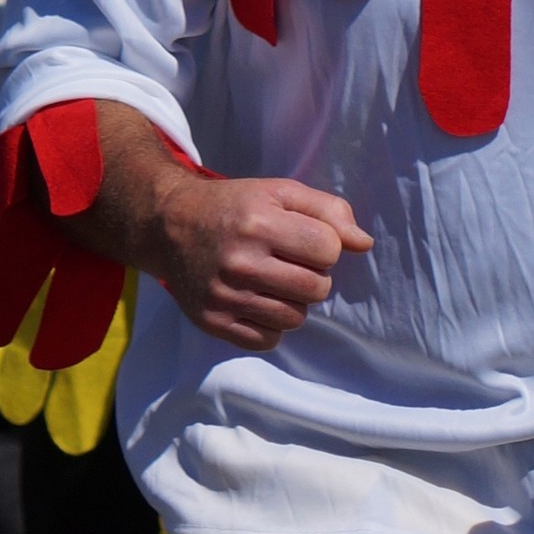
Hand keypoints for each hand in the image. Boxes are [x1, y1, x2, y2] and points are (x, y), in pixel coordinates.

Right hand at [145, 168, 370, 349]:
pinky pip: (268, 340)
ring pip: (295, 318)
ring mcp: (224, 296)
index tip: (302, 239)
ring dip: (293, 301)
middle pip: (317, 289)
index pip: (329, 250)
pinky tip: (256, 301)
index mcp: (259, 223)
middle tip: (288, 262)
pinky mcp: (213, 322)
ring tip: (272, 281)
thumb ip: (328, 211)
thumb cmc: (235, 207)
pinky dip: (270, 324)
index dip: (324, 245)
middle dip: (313, 275)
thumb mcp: (280, 192)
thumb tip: (364, 244)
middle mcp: (240, 262)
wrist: (169, 225)